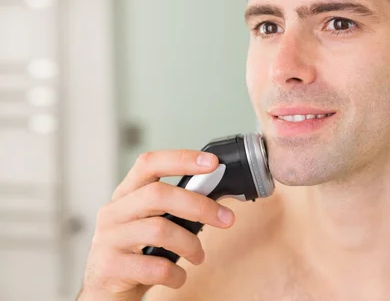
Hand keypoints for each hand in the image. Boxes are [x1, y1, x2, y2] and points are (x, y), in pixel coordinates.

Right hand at [78, 150, 235, 300]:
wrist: (106, 292)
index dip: (181, 159)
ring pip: (159, 230)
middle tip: (226, 219)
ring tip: (199, 256)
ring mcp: (108, 239)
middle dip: (199, 205)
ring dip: (190, 244)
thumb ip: (174, 207)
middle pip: (158, 194)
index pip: (149, 163)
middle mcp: (113, 211)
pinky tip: (179, 277)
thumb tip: (216, 197)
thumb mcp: (150, 222)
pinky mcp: (110, 267)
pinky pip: (155, 267)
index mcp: (126, 194)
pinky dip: (176, 274)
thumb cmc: (137, 252)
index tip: (212, 163)